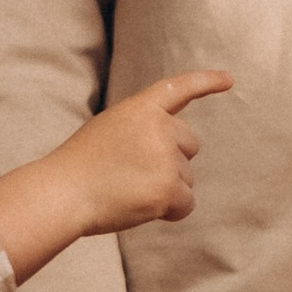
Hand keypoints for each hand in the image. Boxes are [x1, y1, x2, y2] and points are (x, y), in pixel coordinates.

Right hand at [0, 73, 231, 285]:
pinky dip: (170, 211)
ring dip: (164, 189)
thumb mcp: (109, 131)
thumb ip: (143, 131)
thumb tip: (178, 155)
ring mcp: (165, 157)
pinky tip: (140, 208)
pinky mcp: (168, 188)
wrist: (63, 194)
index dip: (205, 81)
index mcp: (139, 108)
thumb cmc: (78, 169)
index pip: (179, 88)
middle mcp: (159, 127)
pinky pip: (186, 203)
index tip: (229, 80)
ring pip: (187, 178)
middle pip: (190, 146)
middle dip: (172, 162)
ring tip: (127, 190)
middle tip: (133, 174)